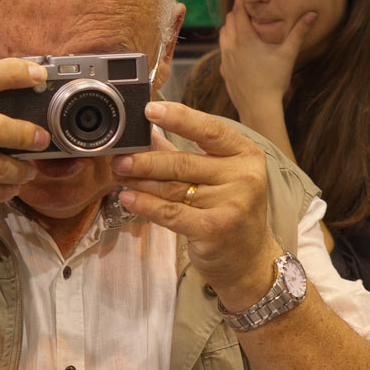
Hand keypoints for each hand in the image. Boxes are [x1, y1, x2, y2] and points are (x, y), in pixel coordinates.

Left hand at [112, 101, 279, 304]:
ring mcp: (231, 203)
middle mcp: (243, 177)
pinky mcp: (215, 229)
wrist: (249, 260)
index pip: (210, 129)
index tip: (150, 109)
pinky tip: (128, 198)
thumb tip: (148, 131)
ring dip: (141, 181)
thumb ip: (184, 153)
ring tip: (120, 174)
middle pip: (183, 162)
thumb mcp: (218, 178)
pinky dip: (145, 205)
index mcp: (246, 155)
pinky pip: (171, 213)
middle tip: (120, 155)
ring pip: (173, 187)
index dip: (179, 118)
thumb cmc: (230, 213)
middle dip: (145, 159)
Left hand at [219, 7, 318, 123]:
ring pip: (223, 34)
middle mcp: (230, 45)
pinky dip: (229, 44)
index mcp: (244, 38)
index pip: (238, 10)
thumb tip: (313, 13)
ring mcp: (224, 59)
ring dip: (232, 28)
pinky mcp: (224, 71)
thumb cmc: (274, 81)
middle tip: (250, 10)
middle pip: (228, 20)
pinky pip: (223, 51)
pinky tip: (241, 50)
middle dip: (238, 13)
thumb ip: (299, 32)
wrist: (258, 108)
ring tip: (245, 28)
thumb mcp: (288, 54)